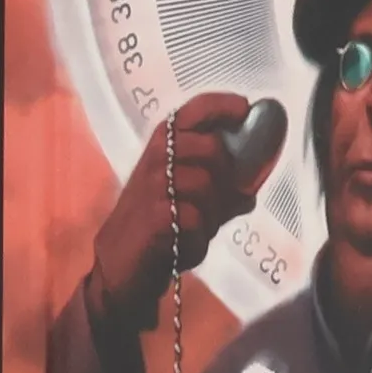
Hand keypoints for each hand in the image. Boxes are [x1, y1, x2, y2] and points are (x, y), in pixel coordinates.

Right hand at [88, 92, 271, 336]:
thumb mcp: (190, 200)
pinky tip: (184, 245)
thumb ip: (220, 188)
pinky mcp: (157, 217)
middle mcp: (156, 159)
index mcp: (165, 148)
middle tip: (223, 201)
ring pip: (207, 185)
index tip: (245, 109)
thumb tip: (252, 184)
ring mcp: (153, 186)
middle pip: (212, 148)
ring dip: (213, 214)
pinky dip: (199, 238)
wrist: (119, 266)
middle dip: (227, 176)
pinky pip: (198, 219)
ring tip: (197, 228)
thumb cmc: (158, 227)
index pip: (194, 111)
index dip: (223, 105)